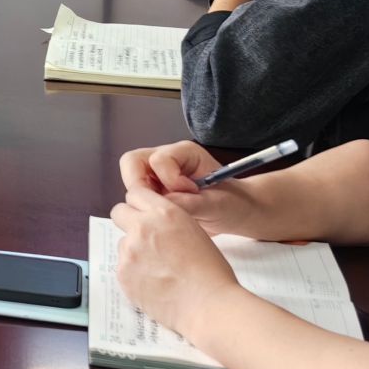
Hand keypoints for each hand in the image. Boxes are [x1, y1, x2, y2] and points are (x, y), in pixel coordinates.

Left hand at [109, 187, 240, 343]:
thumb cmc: (211, 272)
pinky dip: (134, 273)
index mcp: (163, 213)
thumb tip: (152, 222)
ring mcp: (129, 251)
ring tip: (158, 270)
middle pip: (119, 213)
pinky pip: (123, 267)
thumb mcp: (193, 230)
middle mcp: (142, 227)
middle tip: (144, 239)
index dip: (140, 206)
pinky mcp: (122, 274)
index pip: (135, 194)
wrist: (209, 306)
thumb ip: (168, 221)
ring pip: (122, 243)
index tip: (144, 215)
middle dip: (129, 222)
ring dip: (134, 252)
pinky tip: (154, 284)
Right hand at [118, 140, 267, 237]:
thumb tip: (163, 205)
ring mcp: (157, 173)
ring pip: (130, 178)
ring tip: (167, 211)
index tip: (191, 193)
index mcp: (185, 153)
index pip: (158, 159)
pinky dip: (145, 206)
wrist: (238, 213)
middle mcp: (166, 158)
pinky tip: (166, 216)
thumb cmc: (233, 203)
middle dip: (141, 187)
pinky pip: (136, 194)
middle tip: (162, 205)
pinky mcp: (154, 188)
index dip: (169, 180)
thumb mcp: (217, 204)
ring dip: (143, 198)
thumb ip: (190, 203)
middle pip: (132, 162)